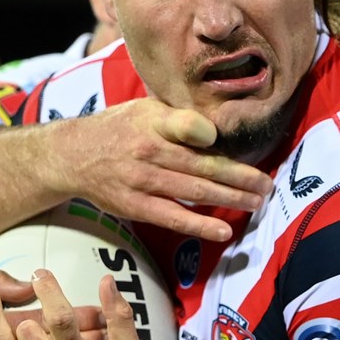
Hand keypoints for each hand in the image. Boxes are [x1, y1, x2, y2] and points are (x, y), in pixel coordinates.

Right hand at [43, 98, 271, 241]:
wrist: (72, 155)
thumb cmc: (119, 128)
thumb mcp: (144, 109)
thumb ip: (179, 117)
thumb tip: (218, 127)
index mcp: (153, 121)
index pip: (185, 125)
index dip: (206, 133)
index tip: (226, 140)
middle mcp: (149, 150)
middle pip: (202, 164)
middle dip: (240, 176)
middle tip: (267, 185)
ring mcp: (142, 180)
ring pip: (194, 190)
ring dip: (230, 198)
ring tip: (257, 202)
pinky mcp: (136, 206)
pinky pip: (173, 217)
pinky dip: (200, 224)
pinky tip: (224, 230)